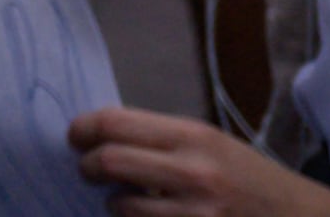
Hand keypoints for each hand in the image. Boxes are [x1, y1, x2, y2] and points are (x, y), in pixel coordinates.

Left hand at [66, 105, 329, 214]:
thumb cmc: (254, 182)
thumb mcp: (213, 146)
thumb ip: (162, 141)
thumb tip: (101, 136)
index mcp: (194, 137)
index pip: (114, 123)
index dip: (83, 129)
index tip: (75, 138)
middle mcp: (195, 173)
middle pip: (109, 161)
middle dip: (87, 166)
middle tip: (88, 169)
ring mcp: (198, 214)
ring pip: (121, 206)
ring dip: (114, 203)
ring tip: (126, 199)